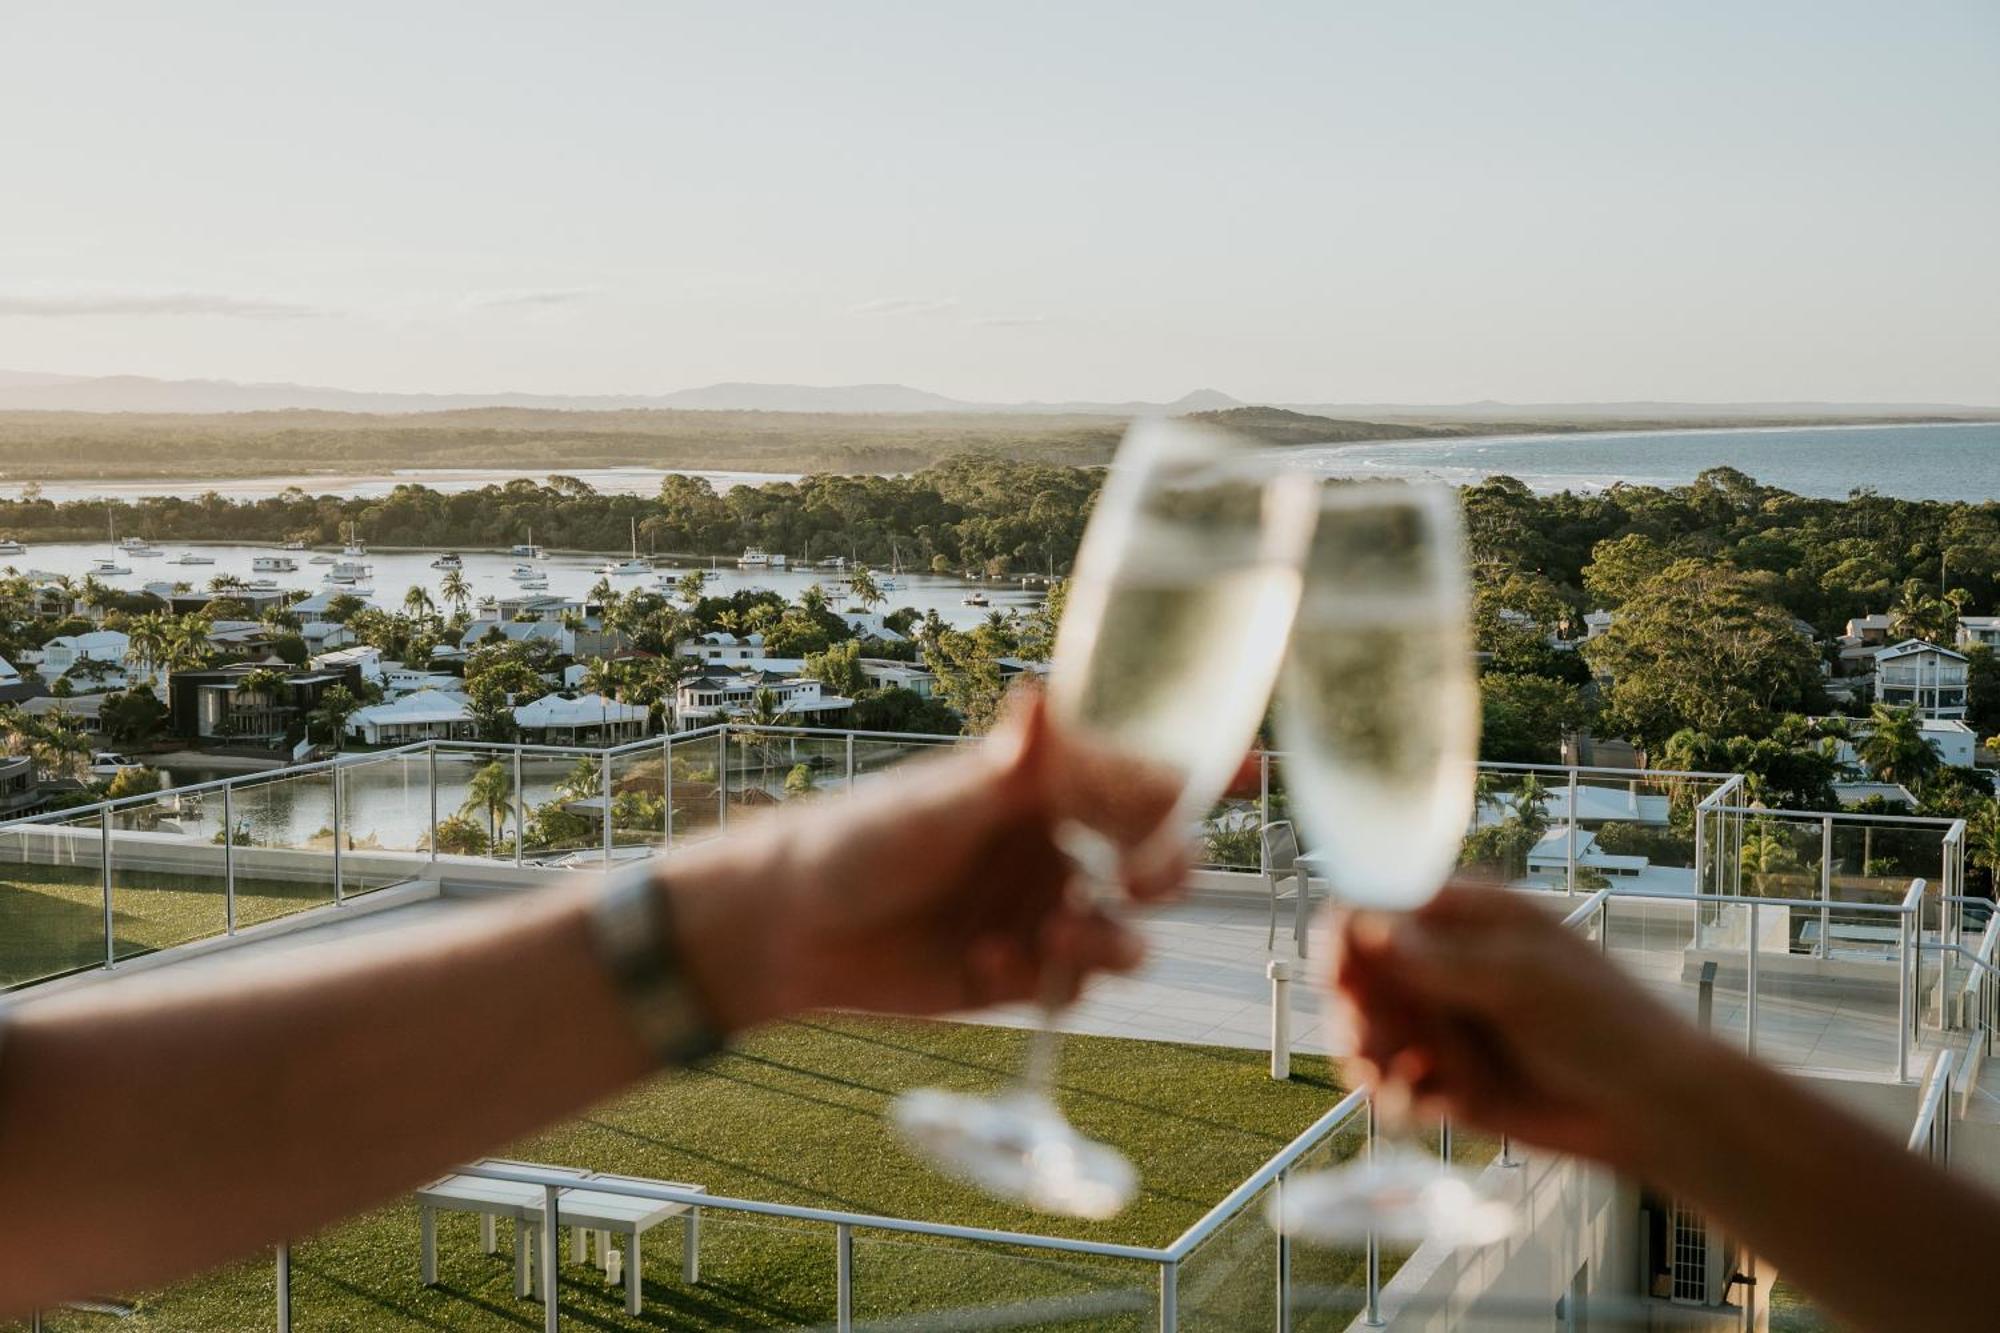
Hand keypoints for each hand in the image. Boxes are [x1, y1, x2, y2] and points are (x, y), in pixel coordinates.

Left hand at [667, 692, 1185, 1034]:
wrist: (791, 930)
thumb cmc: (858, 839)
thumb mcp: (938, 803)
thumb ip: (1007, 768)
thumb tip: (1040, 696)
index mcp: (1049, 787)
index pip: (1144, 780)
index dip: (1203, 779)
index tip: (1249, 776)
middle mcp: (1061, 846)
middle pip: (1160, 862)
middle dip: (1163, 872)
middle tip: (1134, 884)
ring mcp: (1048, 912)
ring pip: (1128, 935)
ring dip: (1107, 941)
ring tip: (1052, 940)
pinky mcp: (1026, 974)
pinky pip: (1075, 987)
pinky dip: (1048, 980)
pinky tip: (983, 959)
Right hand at [1329, 882, 1716, 1174]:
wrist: (1651, 1108)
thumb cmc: (1605, 1023)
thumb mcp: (1524, 980)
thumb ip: (1443, 961)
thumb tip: (1367, 931)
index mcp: (1463, 915)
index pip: (1374, 907)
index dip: (1346, 941)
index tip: (1342, 980)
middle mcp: (1441, 963)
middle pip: (1357, 973)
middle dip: (1357, 1012)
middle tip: (1375, 1048)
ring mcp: (1441, 1020)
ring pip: (1364, 1030)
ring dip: (1369, 1057)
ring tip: (1398, 1083)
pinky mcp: (1444, 1075)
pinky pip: (1390, 1082)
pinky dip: (1395, 1096)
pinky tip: (1425, 1106)